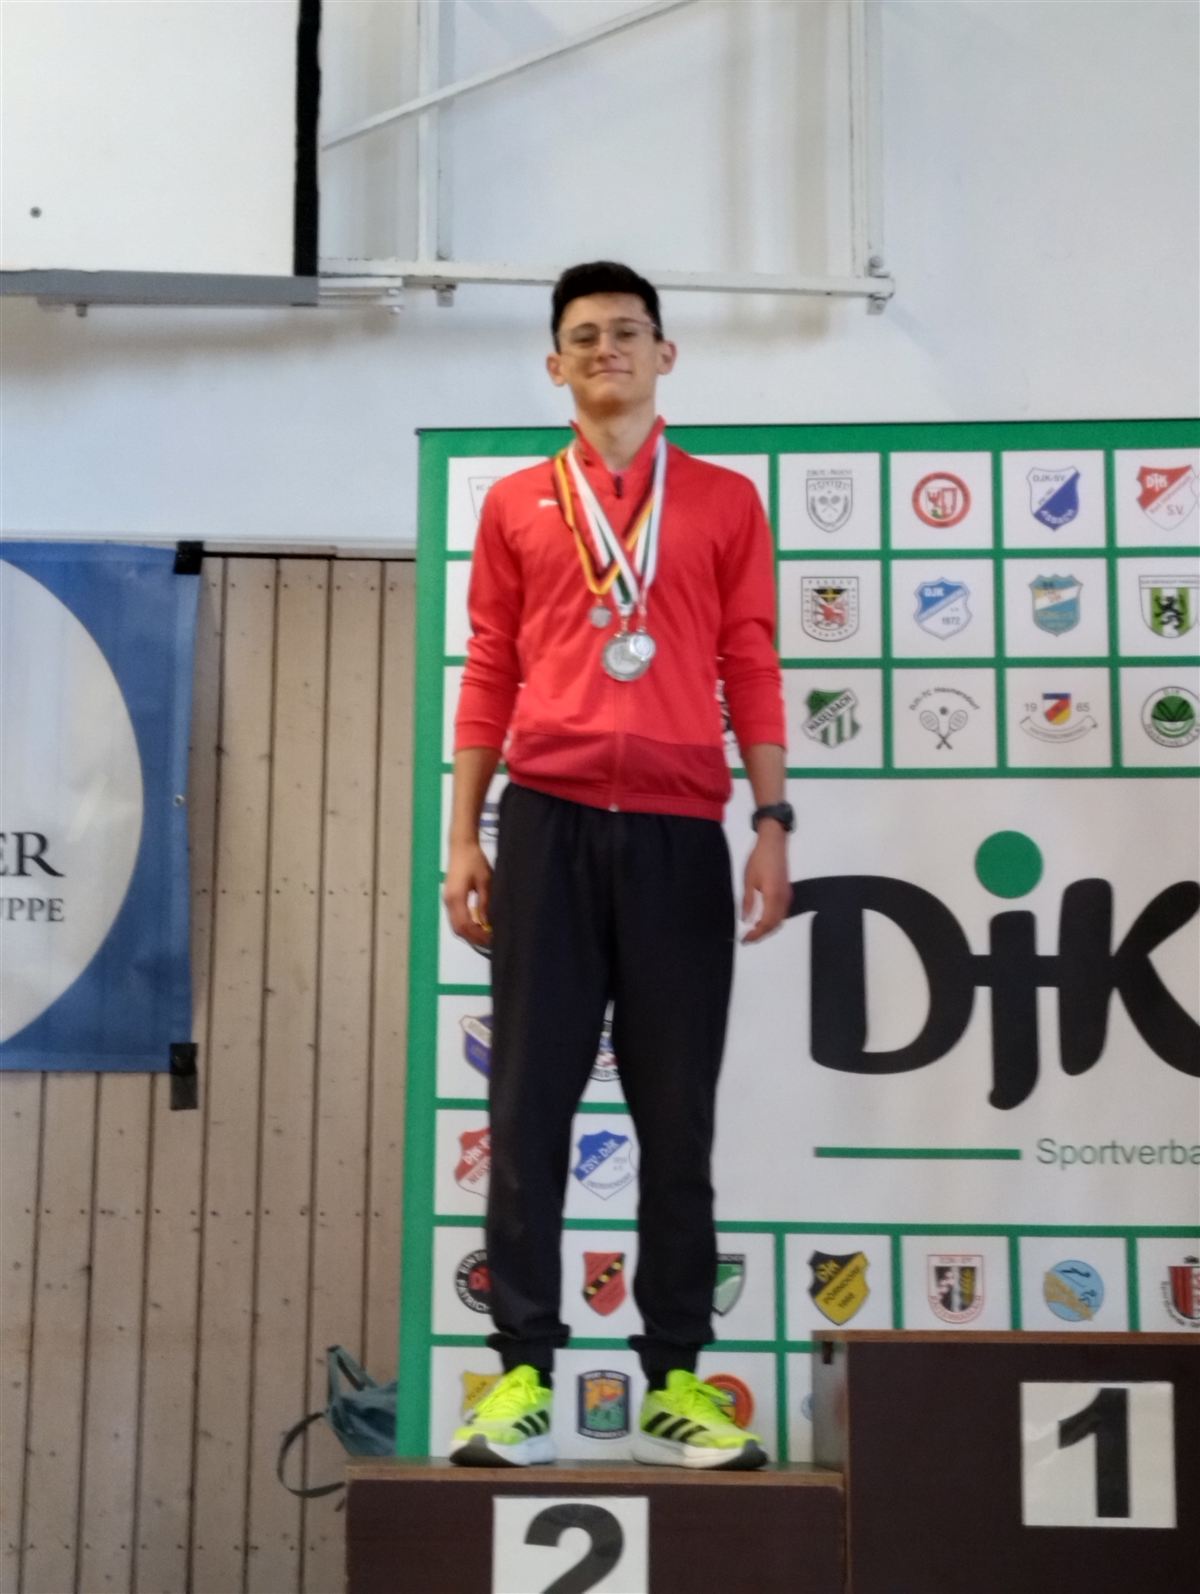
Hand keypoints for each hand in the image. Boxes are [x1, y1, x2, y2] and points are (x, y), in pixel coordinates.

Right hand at [443, 840, 492, 947]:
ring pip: (456, 925)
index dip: (478, 936)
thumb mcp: (486, 881)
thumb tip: (487, 923)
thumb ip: (485, 903)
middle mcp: (448, 901)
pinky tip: (479, 925)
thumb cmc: (474, 861)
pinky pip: (456, 918)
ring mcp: (447, 900)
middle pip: (458, 929)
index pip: (465, 925)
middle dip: (473, 938)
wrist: (461, 847)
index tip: (491, 939)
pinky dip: (467, 925)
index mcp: (456, 897)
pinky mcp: (449, 898)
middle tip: (490, 941)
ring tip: (486, 935)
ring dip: (470, 933)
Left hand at [740, 825, 790, 944]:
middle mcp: (784, 899)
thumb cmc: (759, 859)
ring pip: (780, 919)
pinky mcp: (787, 892)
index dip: (756, 935)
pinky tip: (762, 920)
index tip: (744, 940)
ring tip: (753, 932)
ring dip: (768, 928)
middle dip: (762, 934)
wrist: (774, 843)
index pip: (766, 923)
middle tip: (747, 939)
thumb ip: (748, 902)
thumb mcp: (748, 880)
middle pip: (775, 924)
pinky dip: (773, 920)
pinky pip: (782, 912)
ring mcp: (787, 895)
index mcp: (773, 896)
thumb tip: (746, 921)